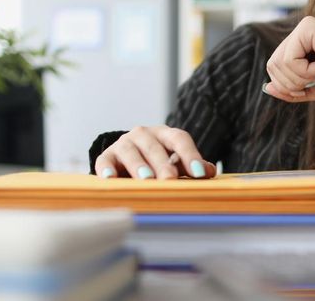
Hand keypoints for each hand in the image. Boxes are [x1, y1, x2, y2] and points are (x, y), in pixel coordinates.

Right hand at [94, 126, 217, 179]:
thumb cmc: (157, 162)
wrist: (126, 159)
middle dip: (163, 164)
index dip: (190, 155)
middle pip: (154, 147)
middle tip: (170, 179)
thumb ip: (190, 166)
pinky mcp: (107, 156)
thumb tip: (210, 171)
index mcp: (165, 135)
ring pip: (130, 151)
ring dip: (138, 165)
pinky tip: (111, 177)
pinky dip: (107, 169)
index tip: (200, 173)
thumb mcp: (175, 162)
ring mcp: (124, 144)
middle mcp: (143, 135)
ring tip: (146, 179)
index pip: (179, 139)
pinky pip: (105, 161)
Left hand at [263, 16, 314, 103]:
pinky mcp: (307, 27)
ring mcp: (302, 28)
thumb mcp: (313, 89)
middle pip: (272, 66)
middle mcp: (298, 34)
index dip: (287, 85)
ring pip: (278, 64)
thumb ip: (291, 89)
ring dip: (301, 77)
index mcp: (299, 45)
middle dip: (292, 83)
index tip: (310, 86)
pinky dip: (306, 71)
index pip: (274, 68)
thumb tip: (267, 88)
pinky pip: (289, 59)